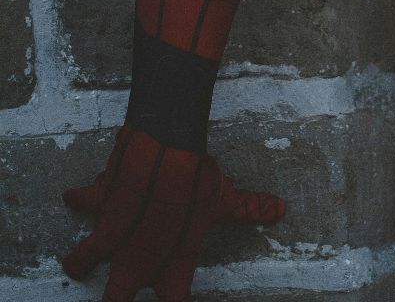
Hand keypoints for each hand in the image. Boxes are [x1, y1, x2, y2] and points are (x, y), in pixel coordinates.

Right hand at [62, 126, 285, 301]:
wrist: (167, 149)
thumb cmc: (198, 178)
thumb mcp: (225, 197)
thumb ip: (248, 208)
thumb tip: (278, 210)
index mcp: (174, 254)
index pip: (174, 292)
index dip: (174, 301)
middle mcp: (142, 248)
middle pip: (120, 287)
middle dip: (116, 297)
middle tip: (114, 301)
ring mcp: (117, 227)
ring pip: (90, 252)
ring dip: (82, 258)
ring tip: (74, 266)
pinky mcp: (101, 199)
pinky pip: (86, 199)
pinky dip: (81, 196)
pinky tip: (73, 197)